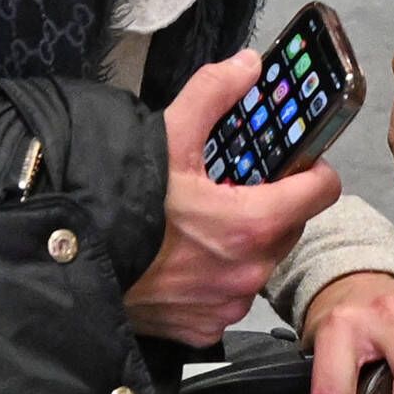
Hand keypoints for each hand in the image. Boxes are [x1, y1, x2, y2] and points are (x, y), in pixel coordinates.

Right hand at [122, 51, 340, 348]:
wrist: (72, 261)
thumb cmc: (118, 204)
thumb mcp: (166, 137)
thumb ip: (213, 94)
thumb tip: (247, 65)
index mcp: (252, 223)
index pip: (322, 191)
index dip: (312, 170)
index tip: (296, 163)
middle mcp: (248, 270)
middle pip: (290, 227)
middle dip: (272, 206)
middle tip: (235, 190)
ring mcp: (227, 304)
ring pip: (260, 262)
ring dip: (244, 244)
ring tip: (202, 226)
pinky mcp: (205, 328)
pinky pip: (229, 297)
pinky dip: (217, 278)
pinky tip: (185, 260)